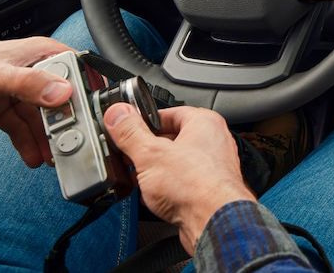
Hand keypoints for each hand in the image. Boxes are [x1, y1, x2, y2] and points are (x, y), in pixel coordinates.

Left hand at [0, 37, 74, 166]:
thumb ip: (27, 84)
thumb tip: (62, 93)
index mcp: (33, 53)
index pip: (75, 70)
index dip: (86, 93)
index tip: (90, 117)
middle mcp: (27, 70)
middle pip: (61, 99)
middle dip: (68, 124)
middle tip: (71, 145)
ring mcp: (12, 89)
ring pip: (42, 117)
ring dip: (48, 138)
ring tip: (52, 157)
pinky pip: (22, 127)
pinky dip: (28, 142)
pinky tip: (32, 156)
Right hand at [105, 103, 254, 252]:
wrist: (215, 222)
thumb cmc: (197, 187)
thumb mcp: (150, 154)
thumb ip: (130, 132)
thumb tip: (118, 114)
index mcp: (205, 123)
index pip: (169, 112)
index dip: (145, 122)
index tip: (127, 130)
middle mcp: (214, 142)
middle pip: (172, 139)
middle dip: (148, 150)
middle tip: (130, 157)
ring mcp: (213, 167)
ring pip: (176, 163)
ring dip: (156, 171)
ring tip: (140, 178)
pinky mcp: (209, 190)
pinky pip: (182, 183)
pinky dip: (166, 188)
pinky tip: (152, 197)